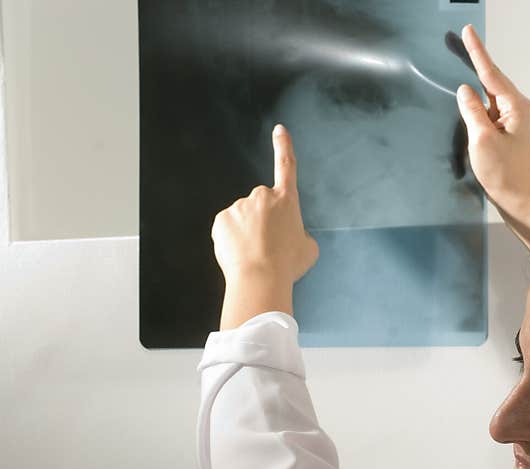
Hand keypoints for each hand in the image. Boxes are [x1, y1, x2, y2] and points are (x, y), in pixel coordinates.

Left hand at [211, 124, 318, 285]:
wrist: (260, 278)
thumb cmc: (287, 265)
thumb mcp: (308, 248)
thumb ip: (300, 233)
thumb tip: (292, 235)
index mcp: (287, 200)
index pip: (286, 166)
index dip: (283, 147)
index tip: (279, 130)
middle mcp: (262, 196)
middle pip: (262, 204)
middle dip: (263, 220)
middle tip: (269, 245)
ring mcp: (239, 206)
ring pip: (243, 217)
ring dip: (248, 232)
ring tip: (256, 254)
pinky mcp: (221, 219)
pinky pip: (227, 228)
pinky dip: (232, 240)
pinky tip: (240, 254)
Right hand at [455, 25, 529, 220]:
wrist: (521, 200)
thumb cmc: (503, 173)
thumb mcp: (482, 139)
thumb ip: (472, 111)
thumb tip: (465, 91)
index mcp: (515, 106)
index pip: (491, 73)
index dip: (477, 52)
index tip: (468, 31)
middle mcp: (518, 109)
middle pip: (492, 81)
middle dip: (476, 63)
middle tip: (461, 41)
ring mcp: (515, 121)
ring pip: (490, 97)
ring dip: (476, 86)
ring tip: (461, 67)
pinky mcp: (509, 134)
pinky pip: (490, 112)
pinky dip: (478, 105)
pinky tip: (467, 103)